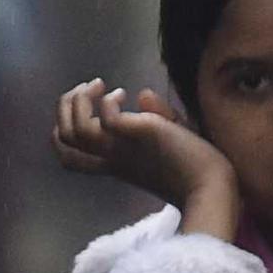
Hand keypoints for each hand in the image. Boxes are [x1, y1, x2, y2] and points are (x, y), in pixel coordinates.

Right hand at [53, 79, 235, 228]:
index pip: (67, 151)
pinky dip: (107, 103)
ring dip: (80, 100)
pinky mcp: (138, 137)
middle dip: (65, 106)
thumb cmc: (195, 167)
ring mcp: (121, 150)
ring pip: (72, 130)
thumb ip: (154, 117)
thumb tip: (142, 94)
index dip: (64, 125)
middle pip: (60, 139)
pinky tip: (124, 94)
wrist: (211, 186)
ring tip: (103, 86)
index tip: (90, 103)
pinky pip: (105, 120)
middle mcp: (110, 158)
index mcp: (113, 163)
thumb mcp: (167, 139)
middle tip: (90, 88)